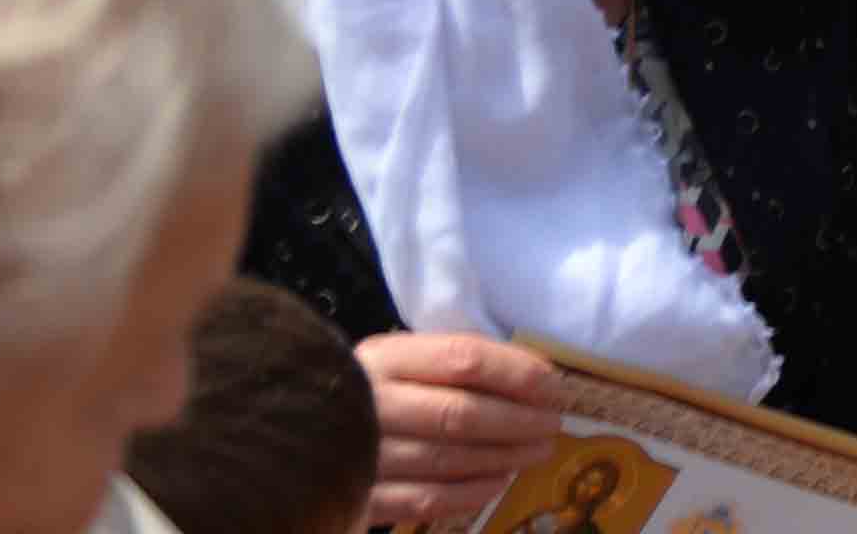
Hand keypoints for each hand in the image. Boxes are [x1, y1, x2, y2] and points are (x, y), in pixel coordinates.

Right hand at [352, 331, 562, 528]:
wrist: (303, 429)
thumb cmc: (373, 387)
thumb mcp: (405, 358)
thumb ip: (455, 361)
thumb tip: (534, 377)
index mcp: (385, 357)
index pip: (462, 358)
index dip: (516, 371)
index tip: (553, 385)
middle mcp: (372, 403)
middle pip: (460, 413)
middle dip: (518, 420)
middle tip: (552, 425)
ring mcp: (363, 454)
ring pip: (448, 459)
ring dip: (503, 456)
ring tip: (536, 451)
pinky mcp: (360, 498)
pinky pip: (427, 499)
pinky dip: (471, 491)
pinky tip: (499, 481)